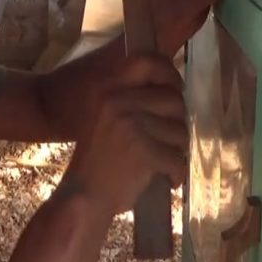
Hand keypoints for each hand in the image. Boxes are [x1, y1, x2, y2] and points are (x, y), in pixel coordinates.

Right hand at [58, 53, 188, 217]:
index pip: (150, 63)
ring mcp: (130, 125)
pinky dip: (177, 173)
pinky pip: (176, 158)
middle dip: (178, 124)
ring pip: (179, 131)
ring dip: (178, 151)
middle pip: (173, 101)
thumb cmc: (98, 162)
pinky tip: (169, 180)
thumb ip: (132, 103)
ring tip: (166, 164)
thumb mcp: (109, 121)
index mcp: (109, 91)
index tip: (177, 93)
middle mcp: (118, 102)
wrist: (83, 198)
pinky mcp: (143, 150)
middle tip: (171, 143)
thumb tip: (174, 91)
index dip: (171, 76)